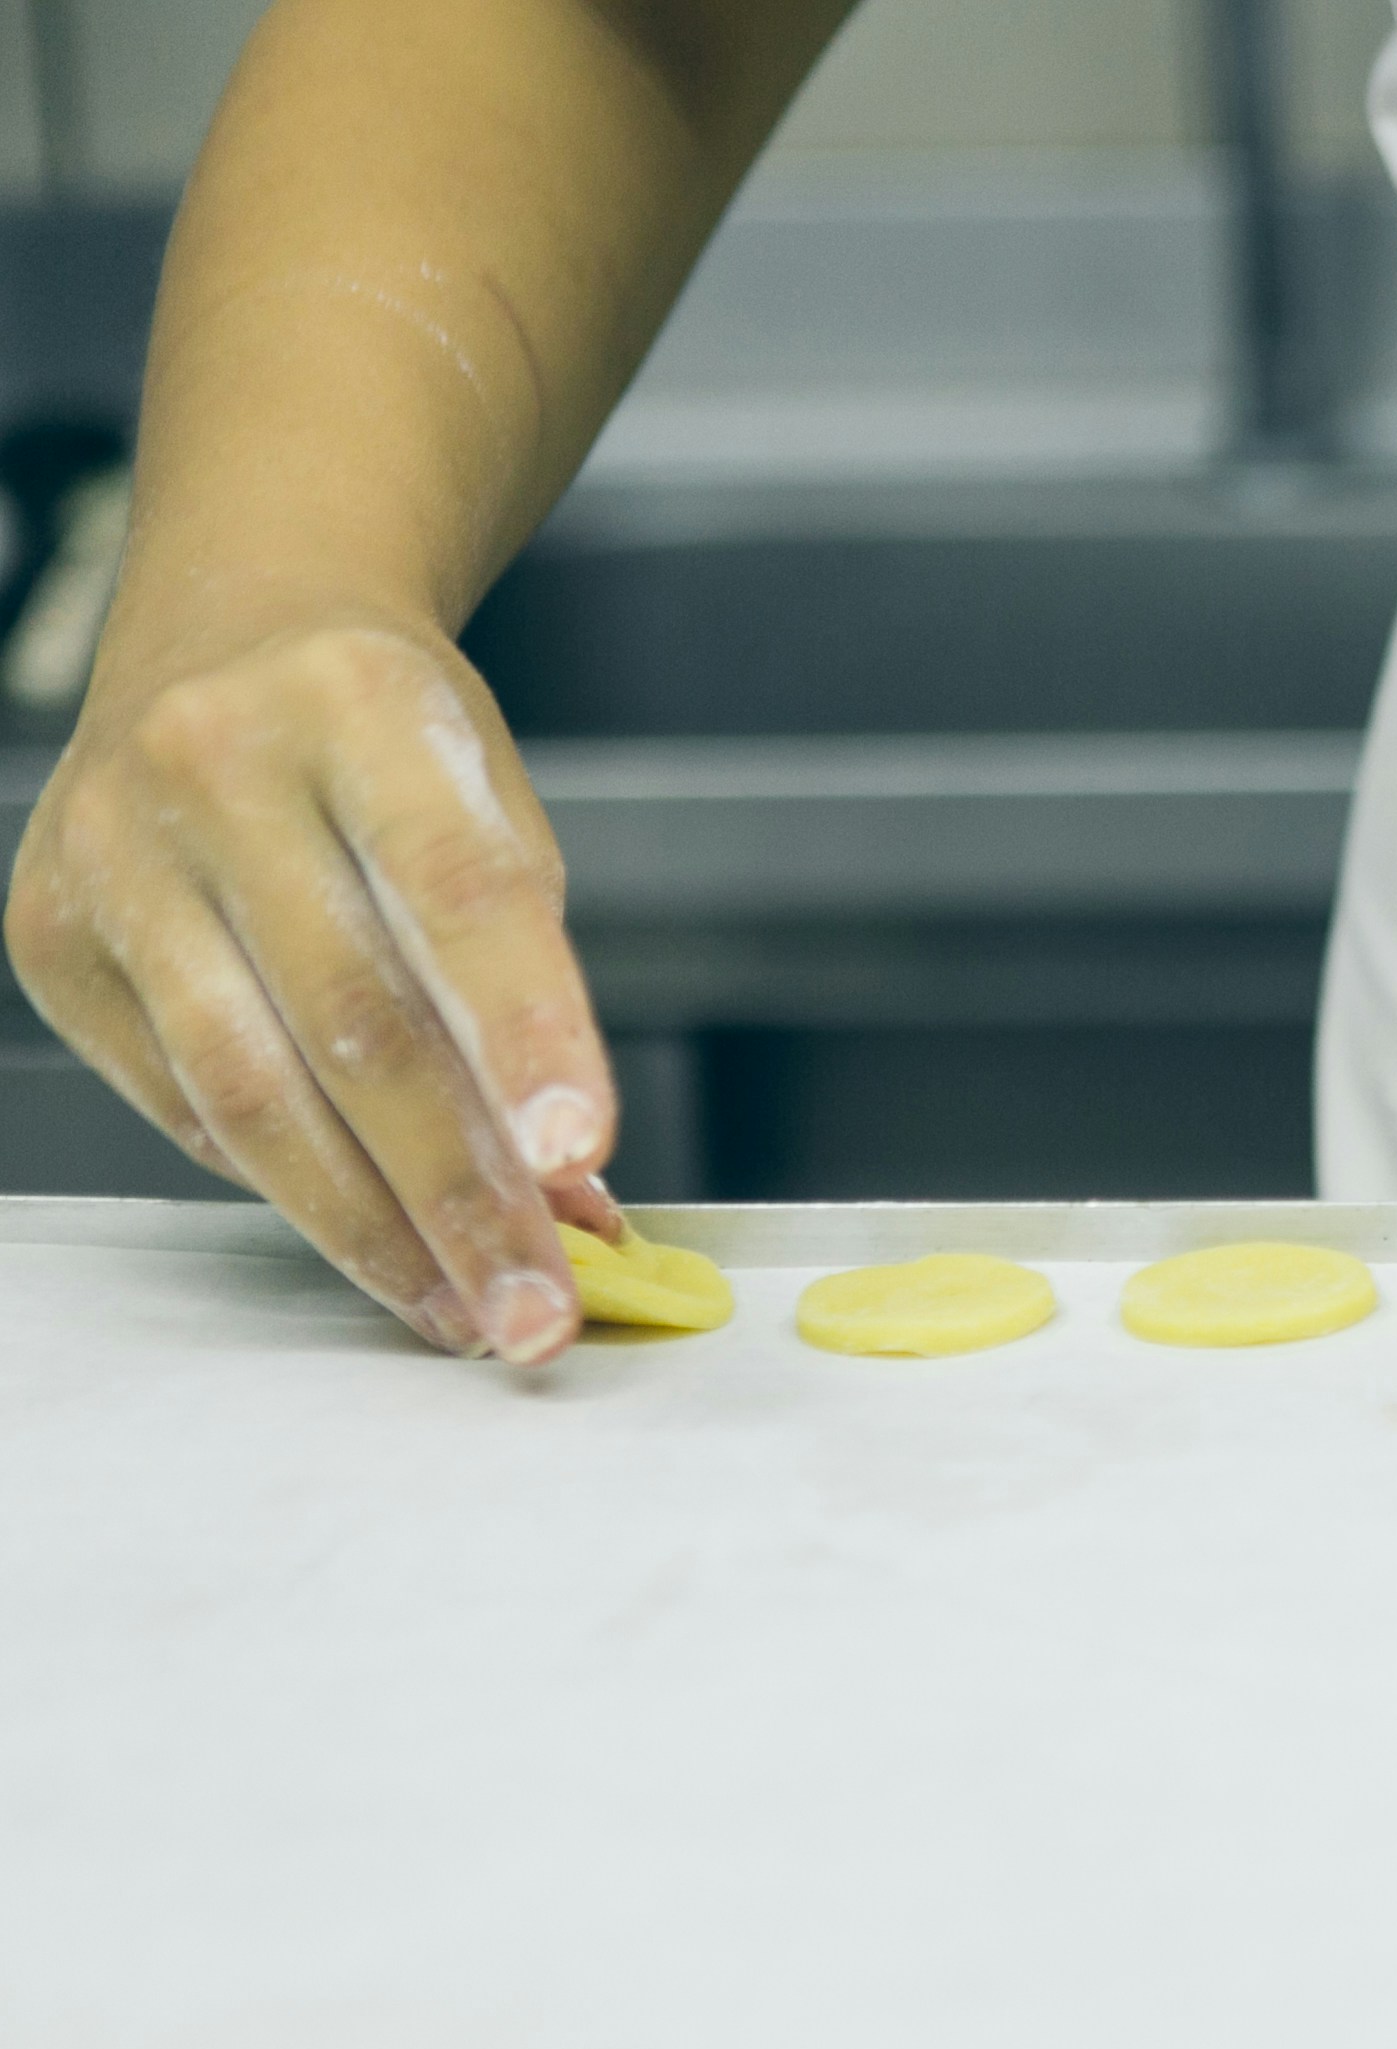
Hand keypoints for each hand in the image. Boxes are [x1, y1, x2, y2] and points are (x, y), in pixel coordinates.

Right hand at [6, 604, 617, 1360]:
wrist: (228, 628)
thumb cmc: (389, 737)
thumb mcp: (493, 806)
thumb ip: (529, 986)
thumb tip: (567, 1194)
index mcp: (358, 700)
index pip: (458, 888)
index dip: (526, 1031)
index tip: (583, 1155)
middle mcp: (212, 764)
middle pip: (352, 1019)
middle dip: (459, 1191)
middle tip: (540, 1307)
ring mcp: (110, 851)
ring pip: (249, 1089)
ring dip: (374, 1228)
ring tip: (470, 1313)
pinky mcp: (48, 934)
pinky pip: (183, 1101)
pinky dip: (292, 1186)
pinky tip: (377, 1243)